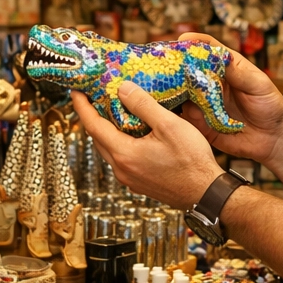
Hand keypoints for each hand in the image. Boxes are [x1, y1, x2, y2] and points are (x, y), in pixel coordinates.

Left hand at [71, 84, 221, 208]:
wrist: (206, 194)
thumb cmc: (191, 161)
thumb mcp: (169, 125)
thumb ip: (143, 105)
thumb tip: (122, 88)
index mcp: (124, 154)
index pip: (93, 126)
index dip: (82, 106)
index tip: (75, 90)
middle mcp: (121, 169)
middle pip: (97, 138)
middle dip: (92, 117)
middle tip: (93, 96)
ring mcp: (129, 178)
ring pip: (109, 149)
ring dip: (106, 130)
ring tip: (111, 110)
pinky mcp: (139, 182)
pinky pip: (121, 158)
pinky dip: (119, 141)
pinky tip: (131, 132)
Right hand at [175, 33, 282, 164]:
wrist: (274, 138)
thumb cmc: (270, 106)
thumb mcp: (259, 85)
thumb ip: (239, 74)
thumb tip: (220, 58)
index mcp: (227, 68)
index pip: (209, 49)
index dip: (195, 42)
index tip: (183, 40)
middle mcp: (212, 83)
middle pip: (190, 69)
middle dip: (178, 66)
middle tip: (169, 66)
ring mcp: (205, 102)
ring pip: (183, 93)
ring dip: (176, 90)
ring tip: (171, 89)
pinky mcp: (202, 123)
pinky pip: (187, 117)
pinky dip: (182, 113)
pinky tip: (181, 111)